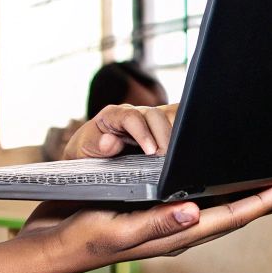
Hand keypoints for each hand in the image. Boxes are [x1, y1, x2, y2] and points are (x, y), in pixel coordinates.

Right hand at [20, 180, 271, 270]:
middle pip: (240, 212)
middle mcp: (182, 228)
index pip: (230, 216)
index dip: (263, 201)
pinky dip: (232, 192)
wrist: (53, 246)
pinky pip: (208, 202)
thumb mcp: (117, 230)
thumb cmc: (81, 238)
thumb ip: (155, 224)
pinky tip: (239, 184)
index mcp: (176, 233)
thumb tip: (194, 214)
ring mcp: (174, 222)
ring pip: (229, 207)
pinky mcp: (163, 213)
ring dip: (261, 196)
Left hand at [59, 103, 178, 157]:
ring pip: (171, 116)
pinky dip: (185, 132)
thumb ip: (95, 144)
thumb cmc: (86, 153)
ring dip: (178, 133)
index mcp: (114, 115)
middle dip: (164, 136)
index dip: (143, 133)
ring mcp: (150, 121)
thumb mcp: (83, 150)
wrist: (91, 158)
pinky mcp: (162, 129)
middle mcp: (134, 114)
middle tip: (167, 158)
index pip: (132, 117)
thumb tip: (110, 141)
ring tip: (179, 155)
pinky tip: (188, 148)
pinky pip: (178, 123)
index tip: (151, 151)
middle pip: (156, 115)